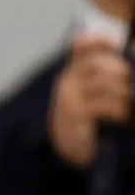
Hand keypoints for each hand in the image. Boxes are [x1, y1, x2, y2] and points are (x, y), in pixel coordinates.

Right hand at [51, 33, 132, 168]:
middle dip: (124, 73)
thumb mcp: (99, 94)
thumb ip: (112, 74)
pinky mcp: (74, 115)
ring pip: (107, 82)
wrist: (74, 154)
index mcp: (73, 73)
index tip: (118, 44)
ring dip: (126, 95)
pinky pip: (106, 103)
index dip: (100, 40)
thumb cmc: (92, 122)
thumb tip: (133, 50)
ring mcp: (68, 98)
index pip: (81, 45)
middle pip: (101, 63)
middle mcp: (67, 82)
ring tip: (128, 108)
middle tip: (131, 89)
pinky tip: (123, 119)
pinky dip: (121, 110)